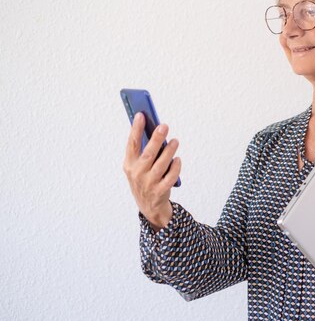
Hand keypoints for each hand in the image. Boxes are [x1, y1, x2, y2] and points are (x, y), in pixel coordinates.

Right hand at [123, 112, 181, 230]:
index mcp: (129, 165)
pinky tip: (178, 159)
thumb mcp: (139, 166)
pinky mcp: (160, 192)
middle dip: (156, 139)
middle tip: (164, 125)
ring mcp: (148, 184)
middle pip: (148, 154)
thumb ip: (145, 151)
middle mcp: (137, 174)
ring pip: (160, 165)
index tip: (141, 115)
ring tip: (175, 141)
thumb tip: (156, 130)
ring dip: (169, 151)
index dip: (135, 129)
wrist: (149, 206)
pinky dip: (175, 168)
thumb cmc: (145, 179)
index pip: (132, 144)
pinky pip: (170, 177)